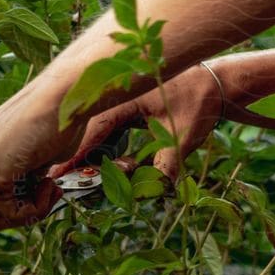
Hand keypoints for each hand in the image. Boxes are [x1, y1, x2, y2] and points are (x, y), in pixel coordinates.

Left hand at [0, 72, 91, 230]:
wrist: (64, 98)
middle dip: (21, 213)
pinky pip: (13, 213)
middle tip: (48, 193)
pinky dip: (37, 208)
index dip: (16, 205)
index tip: (44, 188)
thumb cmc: (56, 121)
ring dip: (32, 212)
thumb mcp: (29, 157)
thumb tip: (21, 206)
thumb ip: (17, 179)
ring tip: (51, 188)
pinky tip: (49, 184)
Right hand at [47, 65, 224, 185]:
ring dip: (103, 155)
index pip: (93, 129)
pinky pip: (113, 129)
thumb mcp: (183, 138)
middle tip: (76, 178)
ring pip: (102, 131)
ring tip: (106, 173)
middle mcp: (119, 95)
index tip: (59, 171)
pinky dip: (112, 147)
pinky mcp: (131, 107)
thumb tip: (154, 192)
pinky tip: (119, 164)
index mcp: (125, 96)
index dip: (77, 153)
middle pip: (93, 131)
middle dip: (88, 157)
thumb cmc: (198, 103)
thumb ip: (166, 166)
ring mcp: (124, 100)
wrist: (215, 83)